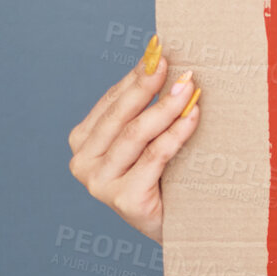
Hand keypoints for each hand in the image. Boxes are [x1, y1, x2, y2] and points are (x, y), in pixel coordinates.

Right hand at [67, 33, 201, 244]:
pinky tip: (193, 117)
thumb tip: (160, 58)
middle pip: (121, 115)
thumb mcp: (149, 136)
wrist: (184, 223)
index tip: (160, 51)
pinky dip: (175, 134)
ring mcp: (99, 183)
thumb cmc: (167, 174)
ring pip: (136, 134)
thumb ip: (146, 105)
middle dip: (148, 86)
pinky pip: (154, 156)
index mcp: (84, 141)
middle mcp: (83, 163)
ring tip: (189, 88)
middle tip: (175, 65)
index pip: (112, 101)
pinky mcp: (122, 199)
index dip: (136, 76)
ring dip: (166, 107)